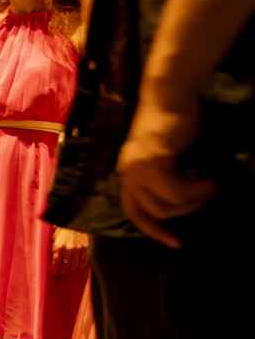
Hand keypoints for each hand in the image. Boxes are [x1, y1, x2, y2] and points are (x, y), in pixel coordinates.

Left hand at [50, 227, 88, 275]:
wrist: (74, 220)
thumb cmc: (63, 228)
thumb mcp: (55, 237)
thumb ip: (54, 246)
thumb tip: (52, 256)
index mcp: (59, 246)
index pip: (57, 261)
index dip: (56, 267)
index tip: (55, 271)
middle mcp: (68, 248)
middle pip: (66, 264)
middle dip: (64, 270)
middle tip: (63, 273)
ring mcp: (78, 248)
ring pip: (76, 263)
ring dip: (73, 268)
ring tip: (71, 271)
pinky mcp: (85, 246)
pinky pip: (84, 258)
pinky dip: (82, 263)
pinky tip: (80, 266)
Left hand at [116, 96, 214, 247]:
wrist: (171, 96)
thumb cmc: (174, 124)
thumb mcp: (168, 157)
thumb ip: (166, 178)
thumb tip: (181, 203)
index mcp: (128, 173)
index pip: (134, 212)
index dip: (153, 230)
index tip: (176, 242)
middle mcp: (127, 172)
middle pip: (152, 213)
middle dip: (185, 210)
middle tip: (207, 195)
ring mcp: (137, 167)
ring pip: (164, 206)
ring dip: (193, 201)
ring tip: (211, 185)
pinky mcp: (152, 160)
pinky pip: (174, 191)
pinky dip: (195, 190)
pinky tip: (208, 178)